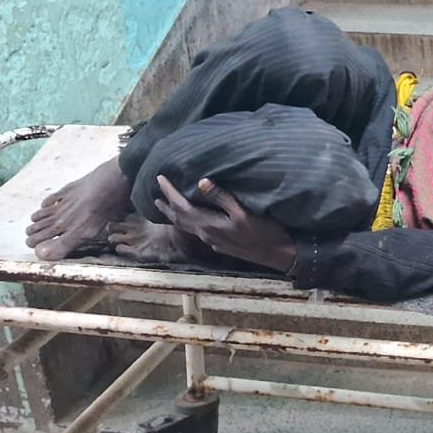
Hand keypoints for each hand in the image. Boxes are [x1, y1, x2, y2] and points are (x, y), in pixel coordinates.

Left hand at [153, 176, 297, 272]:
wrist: (277, 254)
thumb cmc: (264, 231)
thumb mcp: (244, 212)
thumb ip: (222, 197)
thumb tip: (200, 181)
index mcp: (209, 224)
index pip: (181, 206)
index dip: (169, 192)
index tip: (159, 178)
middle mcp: (206, 234)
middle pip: (179, 219)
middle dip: (167, 206)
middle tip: (155, 196)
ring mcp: (213, 241)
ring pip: (187, 228)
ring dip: (175, 217)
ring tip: (167, 209)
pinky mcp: (220, 245)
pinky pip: (197, 232)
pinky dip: (188, 224)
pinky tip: (193, 222)